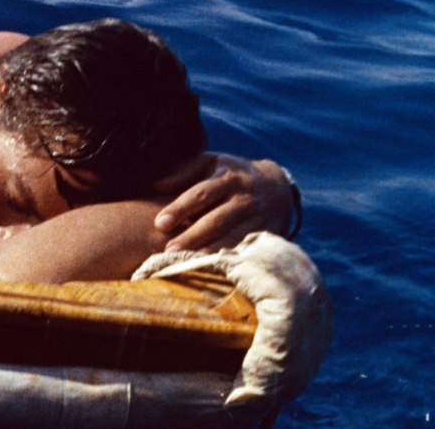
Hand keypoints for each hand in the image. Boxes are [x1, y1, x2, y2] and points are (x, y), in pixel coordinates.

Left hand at [152, 153, 293, 252]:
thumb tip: (156, 183)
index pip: (201, 194)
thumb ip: (183, 170)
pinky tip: (209, 271)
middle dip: (191, 237)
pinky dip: (226, 262)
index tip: (159, 223)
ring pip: (231, 239)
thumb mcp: (210, 163)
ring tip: (184, 264)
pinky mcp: (266, 237)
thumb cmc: (230, 174)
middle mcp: (244, 199)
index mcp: (227, 177)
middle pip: (215, 220)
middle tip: (168, 250)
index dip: (180, 209)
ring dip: (207, 252)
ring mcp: (258, 220)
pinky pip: (244, 252)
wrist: (278, 188)